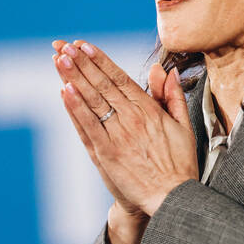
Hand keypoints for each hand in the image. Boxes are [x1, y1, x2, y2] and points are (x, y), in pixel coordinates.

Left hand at [51, 39, 198, 215]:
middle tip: (65, 46)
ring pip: (92, 101)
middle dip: (82, 63)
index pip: (120, 78)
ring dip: (74, 78)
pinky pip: (87, 126)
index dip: (101, 60)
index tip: (85, 45)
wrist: (172, 198)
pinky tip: (65, 91)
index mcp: (149, 110)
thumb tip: (163, 71)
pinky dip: (75, 108)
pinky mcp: (106, 153)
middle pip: (102, 85)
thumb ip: (171, 96)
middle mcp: (131, 119)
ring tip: (60, 60)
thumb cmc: (178, 164)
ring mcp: (117, 136)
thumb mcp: (183, 125)